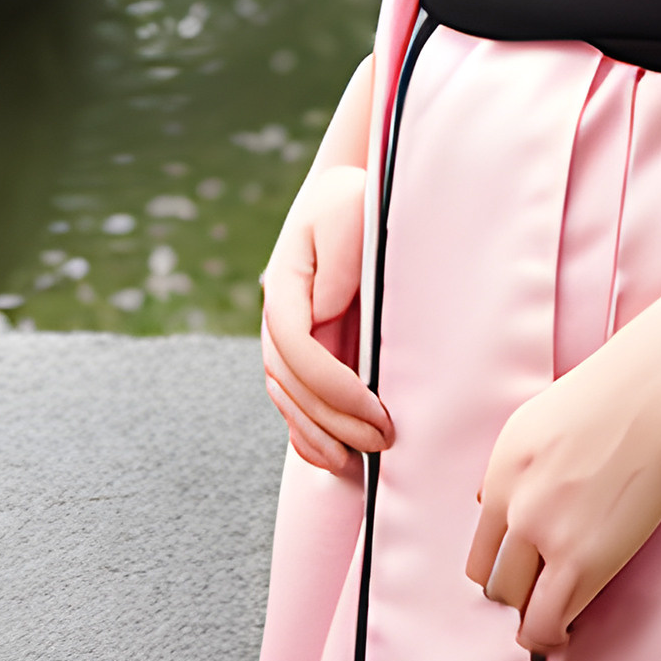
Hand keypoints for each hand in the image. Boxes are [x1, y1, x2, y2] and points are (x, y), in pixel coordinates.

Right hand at [260, 162, 393, 475]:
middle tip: (382, 442)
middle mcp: (279, 319)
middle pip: (291, 383)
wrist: (345, 198)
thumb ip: (339, 261)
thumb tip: (327, 311)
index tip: (373, 408)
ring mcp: (287, 339)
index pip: (294, 345)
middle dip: (333, 418)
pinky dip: (309, 432)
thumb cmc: (351, 202)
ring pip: (290, 399)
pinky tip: (333, 457)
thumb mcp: (347, 213)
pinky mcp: (305, 351)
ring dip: (320, 434)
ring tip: (359, 462)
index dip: (330, 383)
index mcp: (285, 286)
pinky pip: (297, 399)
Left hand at [466, 339, 660, 652]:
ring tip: (550, 620)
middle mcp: (514, 505)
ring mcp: (546, 534)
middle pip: (492, 579)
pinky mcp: (583, 559)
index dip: (500, 565)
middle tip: (540, 594)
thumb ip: (514, 468)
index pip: (481, 544)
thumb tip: (495, 505)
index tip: (519, 574)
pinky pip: (549, 618)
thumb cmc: (616, 394)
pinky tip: (564, 634)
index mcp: (501, 469)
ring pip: (515, 604)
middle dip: (515, 591)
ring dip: (532, 615)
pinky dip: (551, 635)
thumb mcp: (540, 421)